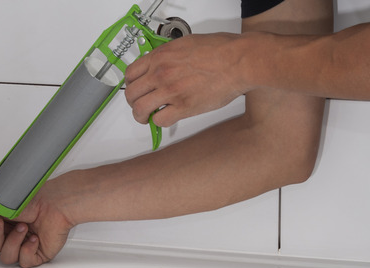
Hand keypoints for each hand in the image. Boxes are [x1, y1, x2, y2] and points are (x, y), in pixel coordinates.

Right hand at [0, 183, 73, 267]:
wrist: (56, 204)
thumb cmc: (32, 199)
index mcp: (0, 225)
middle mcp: (10, 236)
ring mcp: (23, 246)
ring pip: (7, 256)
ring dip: (13, 241)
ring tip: (24, 227)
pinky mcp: (36, 255)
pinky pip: (24, 262)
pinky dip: (28, 249)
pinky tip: (34, 238)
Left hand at [124, 33, 250, 126]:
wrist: (238, 61)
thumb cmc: (221, 50)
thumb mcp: (185, 43)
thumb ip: (169, 55)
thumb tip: (161, 63)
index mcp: (161, 56)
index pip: (131, 74)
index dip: (130, 84)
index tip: (134, 88)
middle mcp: (161, 74)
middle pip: (131, 93)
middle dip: (132, 102)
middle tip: (138, 105)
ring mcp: (171, 91)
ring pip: (140, 109)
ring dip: (141, 116)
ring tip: (146, 117)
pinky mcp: (184, 107)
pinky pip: (160, 120)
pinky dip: (159, 122)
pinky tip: (165, 118)